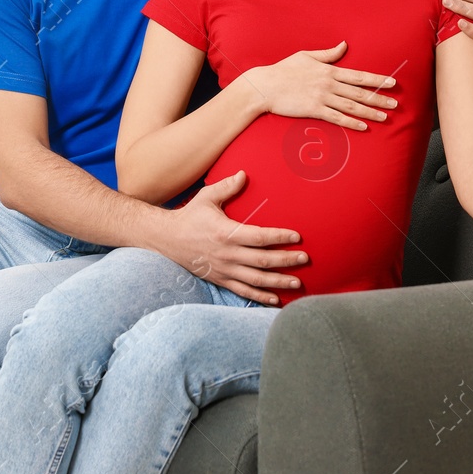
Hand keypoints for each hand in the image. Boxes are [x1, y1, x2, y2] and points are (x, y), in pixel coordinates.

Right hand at [148, 171, 306, 306]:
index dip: (279, 237)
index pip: (259, 237)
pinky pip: (244, 291)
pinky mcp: (220, 280)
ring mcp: (224, 270)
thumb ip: (226, 186)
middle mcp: (227, 254)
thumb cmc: (190, 216)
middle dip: (286, 260)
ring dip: (278, 281)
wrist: (167, 239)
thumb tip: (244, 174)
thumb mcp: (206, 198)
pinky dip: (261, 297)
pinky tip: (276, 299)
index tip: (297, 236)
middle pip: (262, 260)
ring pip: (256, 279)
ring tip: (298, 282)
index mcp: (226, 233)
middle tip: (305, 259)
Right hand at [239, 41, 394, 130]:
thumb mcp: (306, 56)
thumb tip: (344, 45)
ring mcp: (322, 97)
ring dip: (370, 112)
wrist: (265, 85)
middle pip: (360, 92)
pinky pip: (336, 117)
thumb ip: (328, 54)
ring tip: (385, 116)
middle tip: (396, 103)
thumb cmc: (284, 69)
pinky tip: (363, 126)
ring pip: (351, 106)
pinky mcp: (314, 110)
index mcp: (329, 70)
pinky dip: (351, 122)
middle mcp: (329, 84)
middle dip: (379, 97)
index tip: (392, 83)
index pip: (359, 76)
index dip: (377, 79)